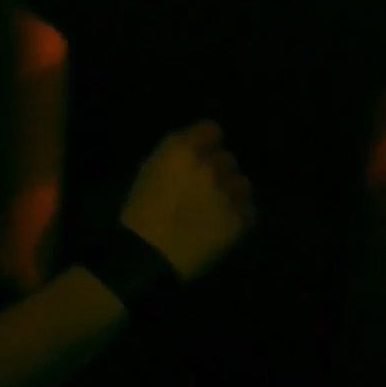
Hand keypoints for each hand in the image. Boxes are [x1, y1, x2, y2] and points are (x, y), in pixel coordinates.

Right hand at [118, 120, 253, 278]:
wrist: (147, 256)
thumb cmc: (138, 215)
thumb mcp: (149, 173)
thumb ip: (174, 158)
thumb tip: (191, 156)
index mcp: (183, 150)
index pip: (211, 129)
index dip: (207, 143)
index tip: (201, 157)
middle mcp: (210, 165)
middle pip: (227, 159)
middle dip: (218, 172)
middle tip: (205, 190)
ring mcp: (228, 191)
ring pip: (242, 184)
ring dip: (232, 193)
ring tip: (217, 211)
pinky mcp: (240, 217)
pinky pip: (248, 211)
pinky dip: (238, 217)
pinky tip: (223, 227)